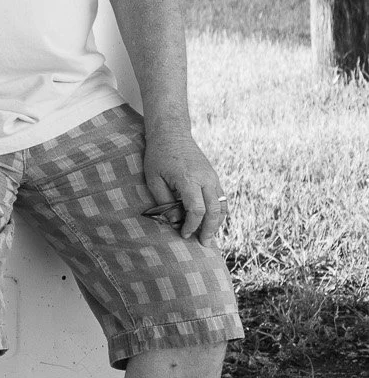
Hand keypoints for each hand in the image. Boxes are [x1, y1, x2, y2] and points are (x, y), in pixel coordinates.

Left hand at [141, 120, 227, 244]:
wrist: (171, 133)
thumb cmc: (158, 156)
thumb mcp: (154, 179)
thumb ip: (164, 201)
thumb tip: (175, 221)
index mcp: (189, 178)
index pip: (197, 209)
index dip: (192, 225)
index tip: (184, 234)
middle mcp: (205, 178)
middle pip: (215, 210)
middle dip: (209, 229)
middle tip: (203, 244)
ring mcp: (212, 176)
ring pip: (222, 204)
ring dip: (217, 223)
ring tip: (209, 237)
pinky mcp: (214, 176)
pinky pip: (222, 197)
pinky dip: (219, 212)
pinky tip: (211, 222)